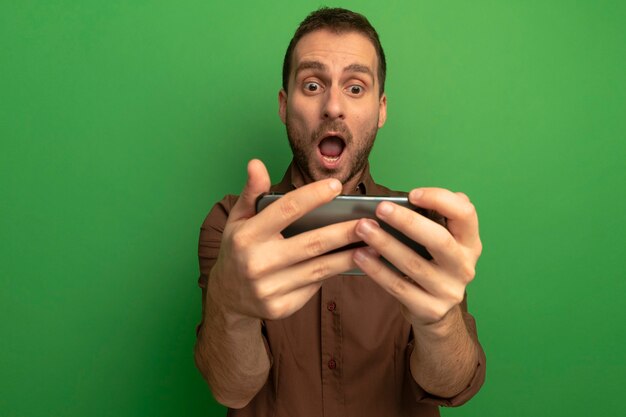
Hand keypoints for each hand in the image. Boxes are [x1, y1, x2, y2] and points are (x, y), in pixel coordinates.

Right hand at [208, 160, 361, 320]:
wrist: (226, 296)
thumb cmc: (238, 249)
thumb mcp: (238, 220)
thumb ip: (252, 192)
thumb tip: (257, 163)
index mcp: (247, 236)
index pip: (285, 210)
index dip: (312, 196)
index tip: (336, 186)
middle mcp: (257, 263)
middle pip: (312, 243)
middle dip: (345, 231)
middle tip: (370, 222)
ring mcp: (269, 289)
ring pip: (320, 269)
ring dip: (350, 256)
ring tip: (375, 244)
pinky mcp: (281, 308)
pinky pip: (314, 286)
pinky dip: (334, 273)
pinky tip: (354, 263)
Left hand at [352, 188, 481, 328]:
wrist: (436, 311)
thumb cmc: (433, 263)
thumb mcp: (445, 240)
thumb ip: (437, 217)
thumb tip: (418, 197)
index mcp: (470, 242)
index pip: (465, 214)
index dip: (441, 199)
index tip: (412, 194)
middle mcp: (464, 266)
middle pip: (439, 240)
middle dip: (407, 222)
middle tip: (380, 208)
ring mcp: (448, 290)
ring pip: (413, 264)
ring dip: (384, 244)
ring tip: (362, 228)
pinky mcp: (430, 309)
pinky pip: (398, 287)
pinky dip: (376, 270)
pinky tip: (359, 256)